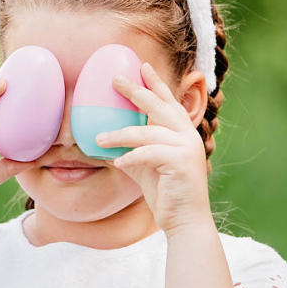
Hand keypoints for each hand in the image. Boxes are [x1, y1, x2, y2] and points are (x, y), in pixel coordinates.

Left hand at [98, 62, 211, 234]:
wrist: (184, 221)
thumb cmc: (165, 194)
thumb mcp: (144, 167)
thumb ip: (130, 150)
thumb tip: (102, 140)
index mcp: (182, 134)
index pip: (168, 103)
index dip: (156, 83)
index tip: (143, 65)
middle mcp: (188, 136)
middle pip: (159, 107)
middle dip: (137, 91)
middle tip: (115, 79)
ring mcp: (187, 148)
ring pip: (147, 132)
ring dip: (120, 134)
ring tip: (98, 138)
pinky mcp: (182, 163)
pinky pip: (149, 153)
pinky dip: (131, 157)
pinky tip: (117, 162)